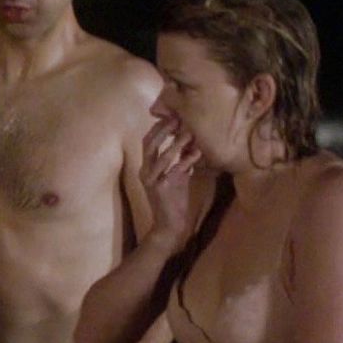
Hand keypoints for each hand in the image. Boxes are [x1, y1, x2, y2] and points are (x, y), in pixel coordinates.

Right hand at [141, 113, 202, 244]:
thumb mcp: (177, 178)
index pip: (148, 142)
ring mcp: (152, 180)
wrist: (169, 224)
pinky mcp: (161, 189)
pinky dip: (186, 160)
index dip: (157, 129)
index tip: (171, 117)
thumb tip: (192, 145)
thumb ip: (181, 162)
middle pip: (149, 144)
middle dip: (162, 131)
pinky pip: (174, 170)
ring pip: (162, 156)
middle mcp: (145, 172)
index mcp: (147, 168)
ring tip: (189, 134)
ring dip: (176, 143)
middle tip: (177, 120)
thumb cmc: (173, 200)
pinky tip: (197, 153)